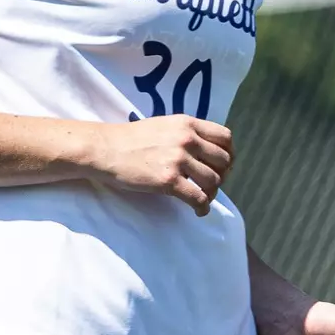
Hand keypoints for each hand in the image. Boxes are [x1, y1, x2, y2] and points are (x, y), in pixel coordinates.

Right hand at [92, 115, 231, 215]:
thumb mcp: (164, 125)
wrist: (105, 149)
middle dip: (222, 175)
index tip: (222, 165)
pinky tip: (198, 211)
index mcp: (187, 123)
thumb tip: (205, 151)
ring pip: (214, 181)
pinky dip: (203, 207)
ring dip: (212, 193)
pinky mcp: (169, 180)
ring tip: (202, 198)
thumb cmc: (131, 139)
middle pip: (224, 160)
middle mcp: (187, 139)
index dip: (229, 153)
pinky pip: (199, 197)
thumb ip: (186, 133)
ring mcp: (178, 160)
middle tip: (210, 184)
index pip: (225, 137)